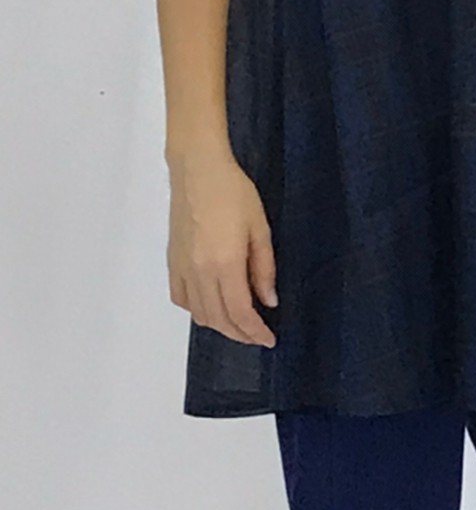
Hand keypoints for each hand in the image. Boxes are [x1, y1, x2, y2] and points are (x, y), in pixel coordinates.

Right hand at [166, 147, 277, 346]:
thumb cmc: (234, 192)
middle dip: (240, 333)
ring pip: (199, 314)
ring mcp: (182, 269)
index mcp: (224, 264)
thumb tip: (268, 301)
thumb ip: (263, 268)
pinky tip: (211, 304)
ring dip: (220, 325)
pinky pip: (182, 299)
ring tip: (239, 322)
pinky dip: (197, 310)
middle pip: (218, 319)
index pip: (240, 313)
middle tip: (258, 335)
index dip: (255, 332)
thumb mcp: (259, 227)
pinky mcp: (172, 262)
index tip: (269, 339)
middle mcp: (200, 273)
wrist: (198, 170)